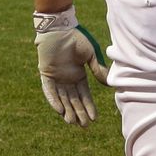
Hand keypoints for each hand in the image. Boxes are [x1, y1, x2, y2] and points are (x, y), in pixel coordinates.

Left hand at [34, 8, 108, 127]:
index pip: (84, 94)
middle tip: (84, 127)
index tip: (95, 119)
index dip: (89, 106)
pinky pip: (49, 90)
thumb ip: (97, 69)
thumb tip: (109, 83)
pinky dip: (54, 100)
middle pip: (73, 100)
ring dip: (67, 110)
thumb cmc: (77, 38)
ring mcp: (56, 77)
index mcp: (78, 74)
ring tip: (72, 123)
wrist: (60, 28)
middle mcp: (67, 79)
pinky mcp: (46, 74)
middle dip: (79, 112)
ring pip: (62, 98)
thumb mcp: (91, 55)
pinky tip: (60, 110)